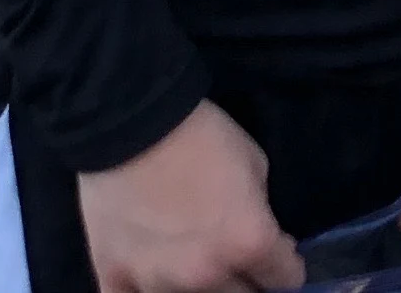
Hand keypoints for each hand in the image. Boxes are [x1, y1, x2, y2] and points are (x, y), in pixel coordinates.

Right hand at [76, 100, 301, 292]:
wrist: (134, 124)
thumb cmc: (204, 135)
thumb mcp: (254, 163)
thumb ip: (257, 209)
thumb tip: (256, 231)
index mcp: (248, 242)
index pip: (284, 279)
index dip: (286, 265)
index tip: (280, 255)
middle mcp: (206, 275)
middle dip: (248, 283)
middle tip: (239, 261)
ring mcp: (156, 284)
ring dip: (200, 289)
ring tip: (196, 264)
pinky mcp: (114, 280)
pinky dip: (147, 292)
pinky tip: (153, 278)